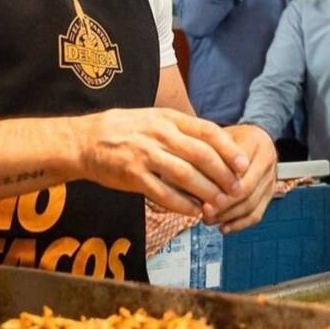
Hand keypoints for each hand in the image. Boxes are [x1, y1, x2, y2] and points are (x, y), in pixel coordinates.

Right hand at [75, 108, 249, 217]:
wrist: (86, 140)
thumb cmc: (126, 130)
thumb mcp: (155, 118)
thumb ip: (182, 130)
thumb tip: (214, 147)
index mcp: (168, 118)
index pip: (208, 131)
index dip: (229, 149)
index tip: (243, 164)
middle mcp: (160, 134)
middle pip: (201, 155)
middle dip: (223, 175)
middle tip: (236, 189)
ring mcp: (146, 155)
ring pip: (186, 175)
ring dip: (207, 192)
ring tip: (219, 204)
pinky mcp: (133, 176)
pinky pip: (163, 193)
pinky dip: (182, 205)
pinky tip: (193, 212)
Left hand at [208, 124, 276, 232]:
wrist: (253, 137)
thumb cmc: (231, 138)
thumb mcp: (218, 137)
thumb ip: (209, 153)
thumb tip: (190, 176)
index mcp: (255, 143)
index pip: (240, 169)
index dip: (221, 185)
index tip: (203, 196)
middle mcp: (267, 161)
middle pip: (247, 189)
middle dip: (225, 205)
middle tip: (205, 212)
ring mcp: (270, 178)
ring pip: (252, 204)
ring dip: (229, 216)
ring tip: (209, 219)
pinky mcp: (269, 194)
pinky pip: (257, 214)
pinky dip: (240, 224)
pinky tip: (224, 227)